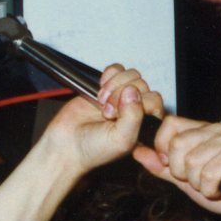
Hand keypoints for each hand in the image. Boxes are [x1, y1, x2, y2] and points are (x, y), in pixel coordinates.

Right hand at [41, 68, 162, 172]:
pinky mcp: (107, 87)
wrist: (67, 145)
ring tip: (101, 102)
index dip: (136, 104)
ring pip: (131, 76)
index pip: (154, 101)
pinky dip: (109, 76)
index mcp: (146, 125)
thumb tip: (132, 90)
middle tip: (106, 113)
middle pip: (142, 85)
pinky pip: (117, 70)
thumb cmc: (95, 149)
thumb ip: (133, 117)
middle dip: (121, 96)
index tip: (118, 116)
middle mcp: (136, 110)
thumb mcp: (121, 139)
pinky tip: (100, 91)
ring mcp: (122, 97)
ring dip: (114, 86)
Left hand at [133, 114, 220, 214]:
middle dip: (182, 172)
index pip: (168, 125)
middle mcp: (214, 129)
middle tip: (199, 180)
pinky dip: (211, 189)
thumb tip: (137, 151)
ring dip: (198, 184)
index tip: (175, 167)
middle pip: (176, 146)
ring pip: (191, 163)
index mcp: (201, 130)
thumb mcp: (185, 179)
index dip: (163, 149)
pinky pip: (207, 175)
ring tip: (213, 185)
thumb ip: (161, 166)